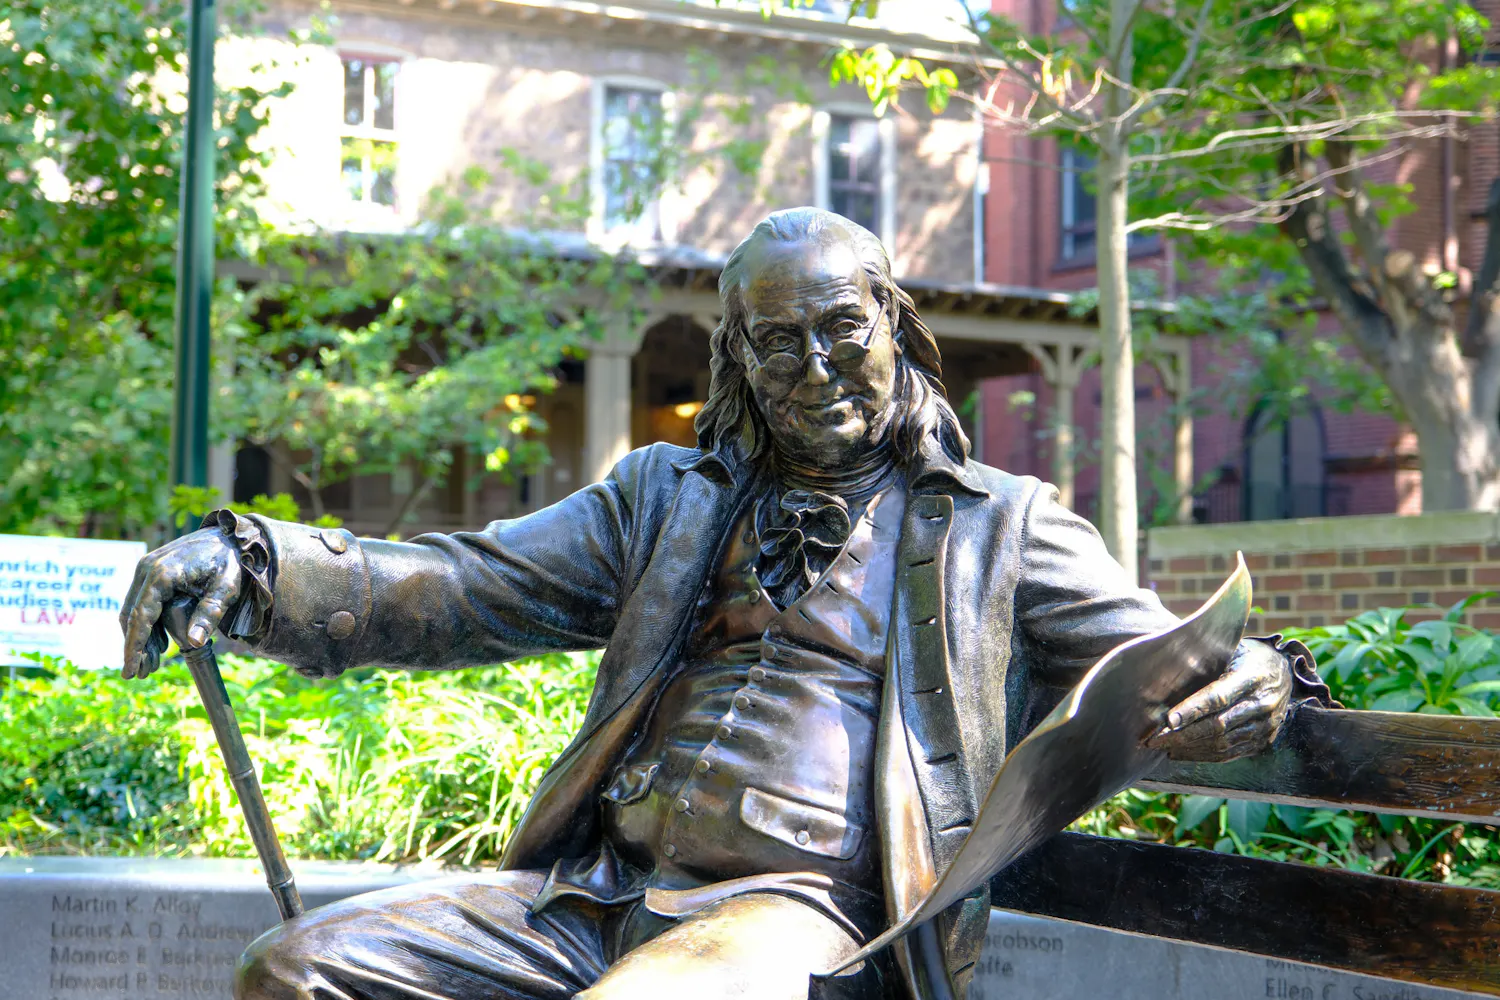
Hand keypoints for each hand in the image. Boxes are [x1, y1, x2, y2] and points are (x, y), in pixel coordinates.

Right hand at [119, 527, 242, 679]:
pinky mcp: (151, 570)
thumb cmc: (231, 561)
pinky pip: (143, 601)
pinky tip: (158, 644)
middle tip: (142, 674)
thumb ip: (209, 613)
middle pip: (132, 616)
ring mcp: (147, 568)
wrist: (231, 536)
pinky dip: (147, 623)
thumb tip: (192, 642)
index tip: (130, 671)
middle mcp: (147, 568)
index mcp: (163, 573)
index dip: (134, 646)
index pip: (141, 616)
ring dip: (141, 638)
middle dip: (135, 647)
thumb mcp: (227, 587)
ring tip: (151, 665)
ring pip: (134, 609)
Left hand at [1146, 640, 1291, 762]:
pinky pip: (1231, 753)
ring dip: (1190, 748)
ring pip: (1223, 743)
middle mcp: (1263, 704)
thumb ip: (1206, 663)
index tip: (1168, 721)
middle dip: (1183, 735)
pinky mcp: (1264, 740)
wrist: (1284, 673)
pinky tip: (1184, 753)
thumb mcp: (1231, 650)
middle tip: (1155, 739)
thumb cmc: (1248, 658)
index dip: (1192, 710)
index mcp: (1252, 677)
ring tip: (1165, 746)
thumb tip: (1167, 676)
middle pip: (1218, 725)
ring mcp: (1266, 725)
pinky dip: (1205, 755)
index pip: (1218, 697)